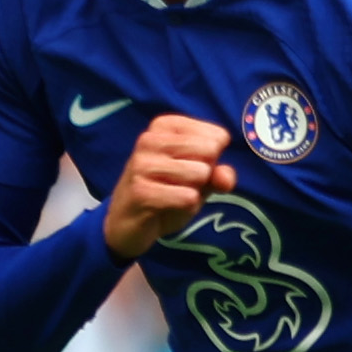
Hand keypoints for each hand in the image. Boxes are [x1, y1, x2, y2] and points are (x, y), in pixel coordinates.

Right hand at [96, 114, 237, 260]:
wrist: (126, 225)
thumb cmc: (165, 194)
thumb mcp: (198, 181)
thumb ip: (218, 175)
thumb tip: (225, 178)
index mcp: (165, 126)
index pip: (218, 135)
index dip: (213, 160)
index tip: (189, 167)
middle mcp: (150, 139)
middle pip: (209, 151)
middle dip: (204, 175)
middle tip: (180, 184)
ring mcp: (143, 164)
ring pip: (199, 173)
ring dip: (194, 192)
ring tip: (171, 195)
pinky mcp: (141, 191)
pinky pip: (188, 197)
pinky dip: (186, 208)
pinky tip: (165, 208)